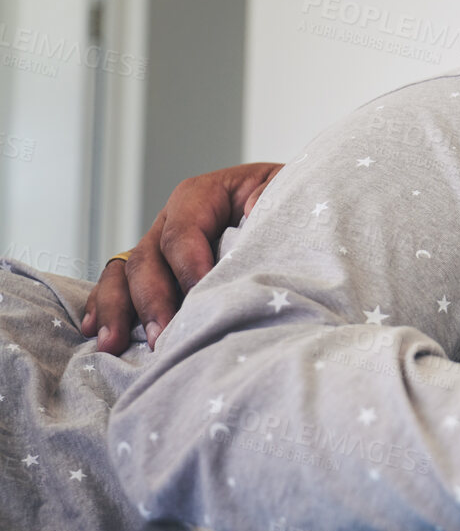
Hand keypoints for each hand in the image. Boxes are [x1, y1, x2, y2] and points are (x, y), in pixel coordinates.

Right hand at [81, 162, 283, 353]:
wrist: (292, 209)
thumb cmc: (288, 200)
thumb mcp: (286, 188)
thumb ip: (271, 195)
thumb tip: (253, 210)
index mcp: (201, 196)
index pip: (183, 233)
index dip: (188, 267)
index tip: (200, 298)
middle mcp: (172, 219)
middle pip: (147, 258)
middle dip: (152, 299)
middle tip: (162, 336)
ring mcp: (159, 245)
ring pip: (124, 273)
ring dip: (119, 309)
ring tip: (114, 343)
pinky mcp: (156, 270)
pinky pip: (119, 285)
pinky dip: (105, 307)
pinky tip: (97, 332)